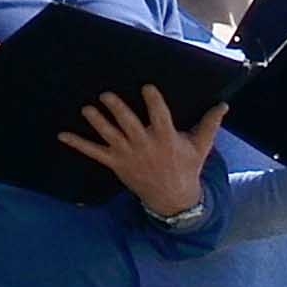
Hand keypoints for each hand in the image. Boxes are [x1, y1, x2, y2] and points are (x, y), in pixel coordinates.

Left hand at [54, 83, 227, 219]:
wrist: (173, 199)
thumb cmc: (186, 168)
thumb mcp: (201, 147)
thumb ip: (210, 124)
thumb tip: (224, 105)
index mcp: (166, 139)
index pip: (159, 116)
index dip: (153, 101)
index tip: (147, 87)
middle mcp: (145, 146)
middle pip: (128, 125)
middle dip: (117, 110)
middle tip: (106, 95)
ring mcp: (128, 155)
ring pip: (110, 136)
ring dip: (97, 122)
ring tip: (87, 109)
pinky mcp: (116, 163)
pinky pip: (94, 153)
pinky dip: (78, 144)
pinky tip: (62, 135)